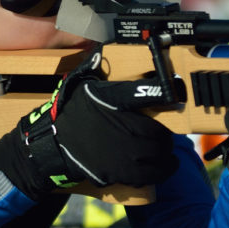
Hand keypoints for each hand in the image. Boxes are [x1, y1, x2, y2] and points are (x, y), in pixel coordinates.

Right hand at [0, 49, 177, 198]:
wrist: (52, 147)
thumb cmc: (69, 113)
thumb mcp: (80, 85)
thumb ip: (94, 70)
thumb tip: (100, 54)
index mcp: (113, 99)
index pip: (145, 93)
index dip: (165, 92)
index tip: (176, 95)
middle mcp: (121, 124)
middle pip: (159, 130)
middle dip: (166, 133)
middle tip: (166, 134)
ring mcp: (121, 150)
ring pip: (158, 153)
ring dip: (167, 153)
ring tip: (169, 152)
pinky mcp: (120, 171)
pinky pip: (150, 173)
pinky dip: (163, 170)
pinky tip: (167, 166)